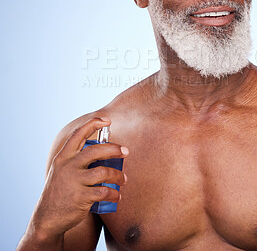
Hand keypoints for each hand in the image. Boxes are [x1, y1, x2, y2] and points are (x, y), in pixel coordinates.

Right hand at [31, 118, 128, 239]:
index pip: (78, 134)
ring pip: (104, 172)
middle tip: (125, 152)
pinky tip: (117, 196)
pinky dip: (114, 194)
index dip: (93, 124)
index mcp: (63, 157)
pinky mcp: (81, 197)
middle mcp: (67, 166)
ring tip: (123, 179)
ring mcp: (74, 182)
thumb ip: (77, 160)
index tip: (107, 120)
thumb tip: (105, 150)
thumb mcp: (62, 171)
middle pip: (96, 151)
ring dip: (118, 175)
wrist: (47, 218)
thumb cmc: (61, 191)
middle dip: (114, 149)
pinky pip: (104, 192)